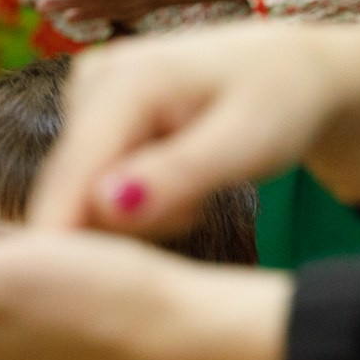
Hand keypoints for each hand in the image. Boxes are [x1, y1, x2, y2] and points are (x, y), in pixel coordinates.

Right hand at [27, 20, 359, 238]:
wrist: (295, 71)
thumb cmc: (282, 104)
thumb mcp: (247, 144)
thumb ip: (177, 176)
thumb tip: (104, 206)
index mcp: (125, 80)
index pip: (71, 175)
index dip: (65, 237)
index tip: (92, 288)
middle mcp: (91, 79)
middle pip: (70, 187)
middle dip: (120, 224)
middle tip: (192, 217)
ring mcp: (85, 92)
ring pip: (80, 189)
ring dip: (131, 214)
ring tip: (194, 198)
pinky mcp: (87, 110)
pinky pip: (90, 179)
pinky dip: (130, 198)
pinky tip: (176, 184)